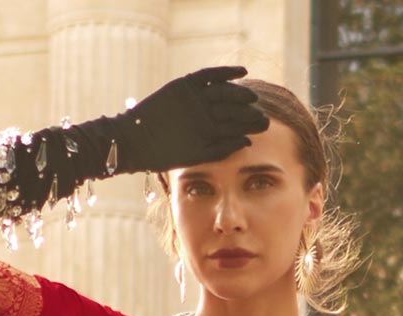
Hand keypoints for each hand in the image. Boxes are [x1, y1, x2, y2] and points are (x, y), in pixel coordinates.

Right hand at [109, 66, 268, 176]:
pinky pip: (208, 75)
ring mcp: (195, 98)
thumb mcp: (195, 156)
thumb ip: (219, 149)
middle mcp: (204, 112)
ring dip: (239, 92)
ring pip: (223, 92)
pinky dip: (224, 72)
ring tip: (253, 96)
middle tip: (263, 113)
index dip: (250, 123)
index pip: (233, 123)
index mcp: (207, 130)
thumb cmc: (163, 155)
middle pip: (231, 107)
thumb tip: (246, 143)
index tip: (266, 125)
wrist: (136, 141)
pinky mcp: (184, 85)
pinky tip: (241, 72)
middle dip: (248, 110)